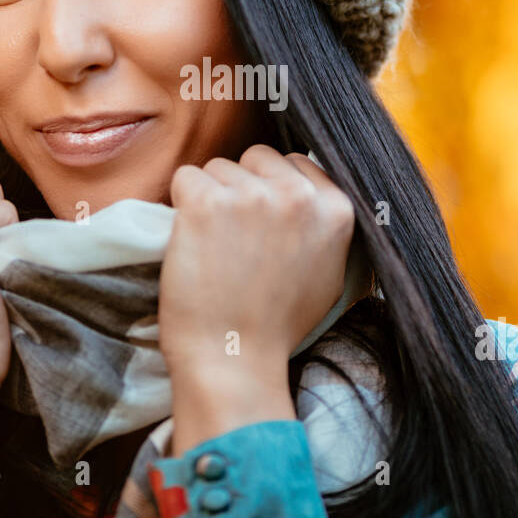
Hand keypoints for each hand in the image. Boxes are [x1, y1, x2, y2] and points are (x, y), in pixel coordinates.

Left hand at [158, 145, 355, 451]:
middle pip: (255, 158)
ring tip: (216, 247)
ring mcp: (251, 196)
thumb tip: (314, 193)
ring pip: (218, 168)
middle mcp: (298, 195)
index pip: (295, 163)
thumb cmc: (277, 325)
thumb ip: (325, 225)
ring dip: (211, 199)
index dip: (272, 189)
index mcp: (336, 208)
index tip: (262, 224)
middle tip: (236, 237)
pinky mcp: (206, 203)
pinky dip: (181, 206)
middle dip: (242, 187)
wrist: (233, 359)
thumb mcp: (330, 272)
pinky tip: (192, 242)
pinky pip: (185, 178)